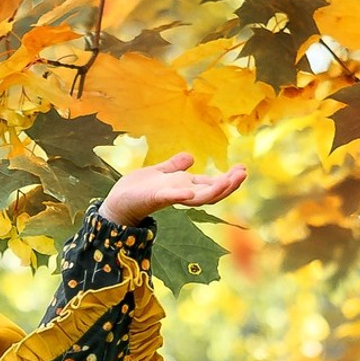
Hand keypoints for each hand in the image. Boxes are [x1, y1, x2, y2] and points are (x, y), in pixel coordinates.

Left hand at [99, 152, 246, 225]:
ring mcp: (169, 196)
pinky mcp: (154, 197)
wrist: (116, 203)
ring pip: (196, 197)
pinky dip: (180, 195)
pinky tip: (190, 191)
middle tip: (243, 174)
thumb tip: (191, 157)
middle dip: (228, 184)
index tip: (243, 169)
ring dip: (214, 190)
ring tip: (228, 181)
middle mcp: (180, 193)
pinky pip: (170, 197)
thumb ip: (175, 166)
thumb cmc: (137, 190)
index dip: (227, 179)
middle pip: (210, 192)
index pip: (210, 184)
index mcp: (183, 186)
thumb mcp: (160, 172)